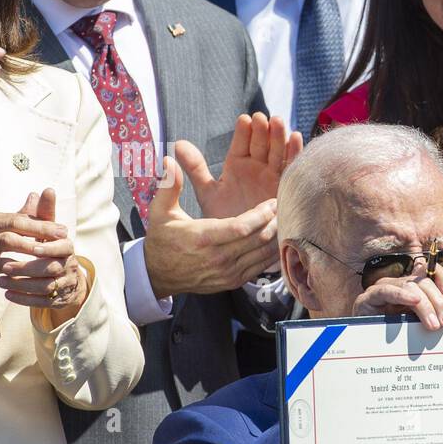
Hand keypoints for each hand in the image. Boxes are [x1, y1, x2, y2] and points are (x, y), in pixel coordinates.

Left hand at [0, 189, 86, 322]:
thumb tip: (46, 190)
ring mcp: (65, 284)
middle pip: (50, 268)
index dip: (47, 248)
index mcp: (68, 248)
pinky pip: (42, 302)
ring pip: (45, 287)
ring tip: (0, 281)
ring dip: (22, 285)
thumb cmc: (51, 249)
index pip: (62, 248)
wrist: (66, 278)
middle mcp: (70, 266)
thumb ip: (45, 213)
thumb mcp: (48, 231)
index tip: (30, 248)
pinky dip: (24, 299)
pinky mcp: (58, 299)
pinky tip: (8, 294)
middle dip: (26, 268)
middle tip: (4, 266)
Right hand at [0, 190, 70, 293]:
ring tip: (50, 251)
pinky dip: (17, 266)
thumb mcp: (1, 232)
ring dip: (31, 246)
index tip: (64, 230)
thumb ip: (21, 217)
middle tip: (63, 236)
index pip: (20, 216)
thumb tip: (37, 194)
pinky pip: (0, 264)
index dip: (43, 223)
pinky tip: (33, 271)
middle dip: (41, 229)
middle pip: (15, 223)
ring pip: (7, 241)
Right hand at [143, 156, 278, 297]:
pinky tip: (277, 240)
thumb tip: (170, 161)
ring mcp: (228, 273)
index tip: (272, 202)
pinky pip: (260, 267)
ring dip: (275, 237)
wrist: (158, 275)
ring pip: (262, 254)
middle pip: (256, 239)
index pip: (240, 227)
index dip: (260, 215)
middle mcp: (218, 258)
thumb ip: (169, 186)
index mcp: (202, 238)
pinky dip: (271, 253)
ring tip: (284, 220)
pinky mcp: (233, 282)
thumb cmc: (162, 240)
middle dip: (273, 222)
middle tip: (284, 207)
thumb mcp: (160, 212)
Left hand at [175, 113, 301, 220]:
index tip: (244, 120)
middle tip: (262, 118)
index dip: (243, 132)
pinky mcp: (286, 188)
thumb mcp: (208, 192)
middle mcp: (256, 168)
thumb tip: (177, 144)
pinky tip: (296, 138)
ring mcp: (272, 177)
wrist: (242, 243)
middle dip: (263, 131)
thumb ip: (196, 169)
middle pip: (261, 145)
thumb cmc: (225, 218)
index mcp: (237, 165)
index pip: (241, 143)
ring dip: (279, 138)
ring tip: (279, 123)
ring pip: (277, 153)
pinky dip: (294, 154)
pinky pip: (291, 169)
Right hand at [351, 255, 442, 328]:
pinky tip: (413, 300)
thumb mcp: (427, 323)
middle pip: (424, 282)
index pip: (432, 273)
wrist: (369, 350)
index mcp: (416, 287)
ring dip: (424, 305)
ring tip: (433, 325)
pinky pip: (386, 290)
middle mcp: (401, 283)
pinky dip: (401, 294)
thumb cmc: (400, 335)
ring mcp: (385, 288)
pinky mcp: (369, 298)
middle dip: (438, 301)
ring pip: (410, 287)